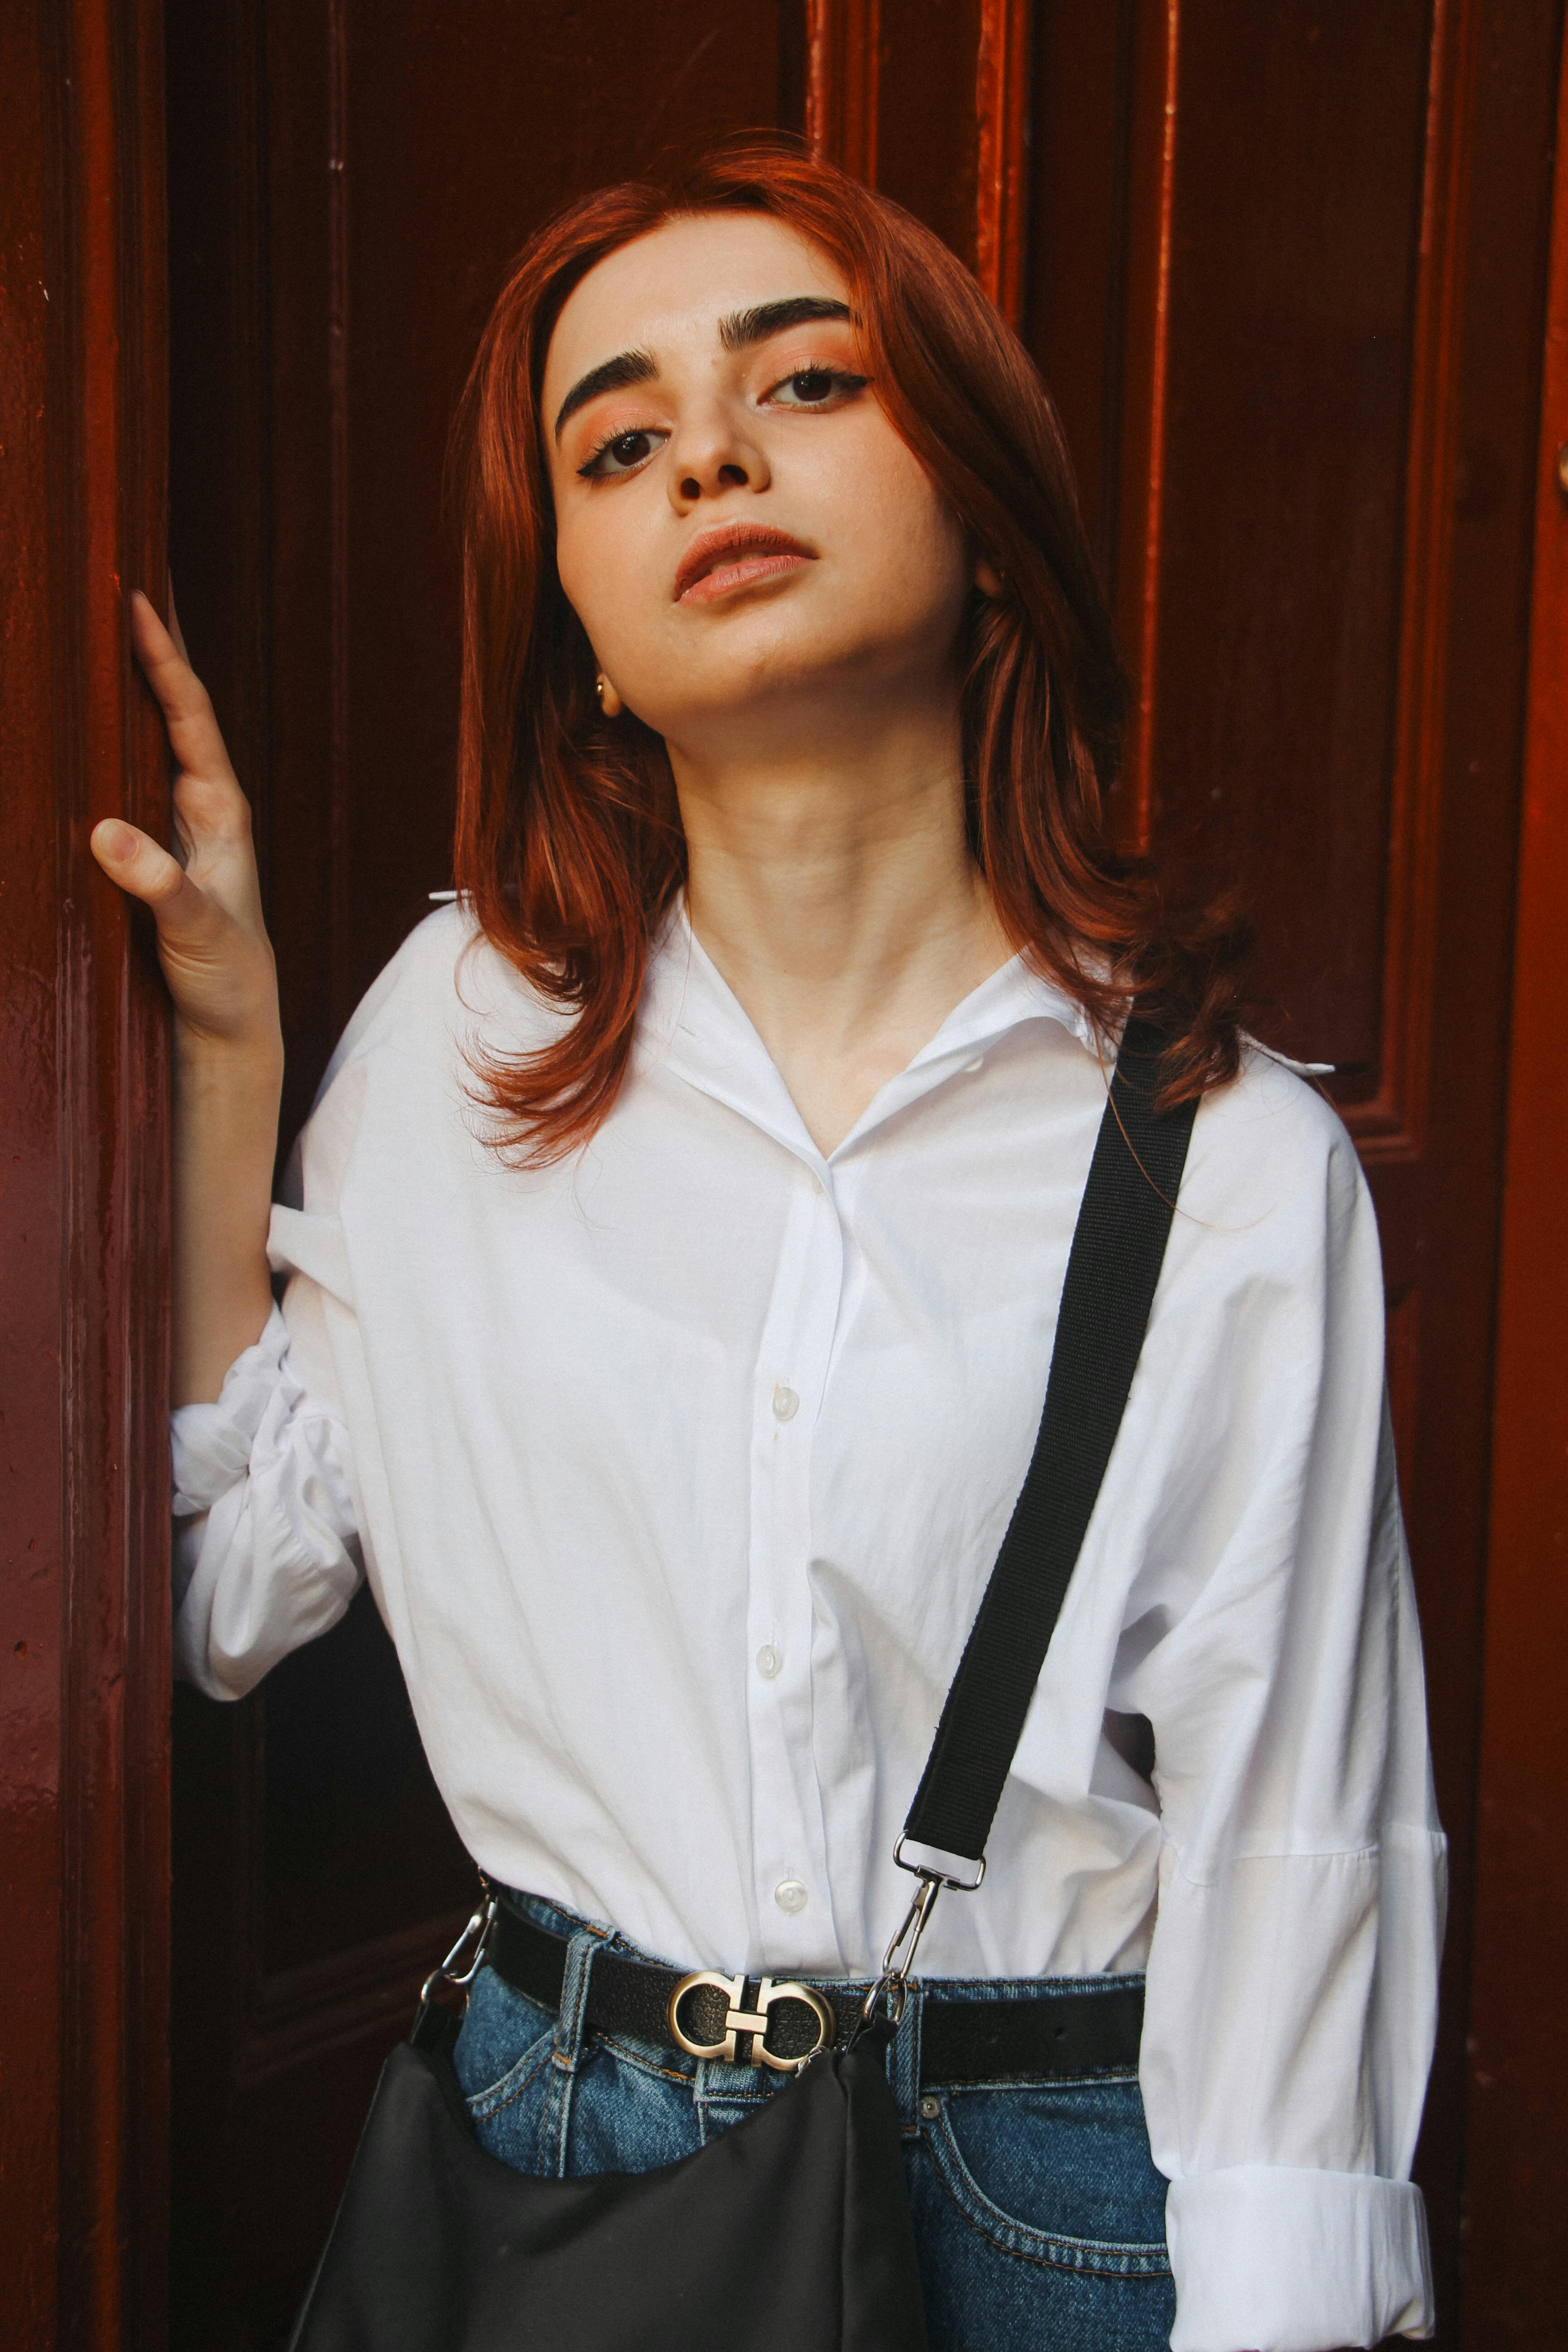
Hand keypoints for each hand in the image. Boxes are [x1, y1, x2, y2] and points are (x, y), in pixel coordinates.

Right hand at [92, 589, 280, 1059]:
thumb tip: (108, 833)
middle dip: (151, 643)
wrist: (230, 1017)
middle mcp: (200, 803)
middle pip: (173, 705)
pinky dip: (106, 730)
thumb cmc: (225, 975)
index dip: (166, 658)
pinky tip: (81, 703)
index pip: (191, 716)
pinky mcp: (150, 842)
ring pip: (147, 732)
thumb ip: (158, 885)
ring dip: (127, 678)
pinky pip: (125, 770)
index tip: (139, 601)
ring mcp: (174, 819)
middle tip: (124, 572)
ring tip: (101, 615)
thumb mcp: (197, 931)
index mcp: (222, 810)